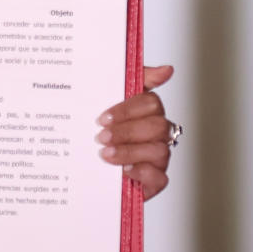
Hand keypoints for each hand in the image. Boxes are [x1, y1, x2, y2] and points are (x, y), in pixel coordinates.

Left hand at [96, 65, 176, 200]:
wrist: (85, 167)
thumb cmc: (103, 130)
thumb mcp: (109, 99)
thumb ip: (137, 79)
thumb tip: (167, 69)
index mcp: (148, 112)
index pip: (151, 103)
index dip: (127, 110)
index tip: (103, 117)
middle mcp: (157, 134)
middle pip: (157, 126)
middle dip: (126, 132)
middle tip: (101, 137)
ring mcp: (158, 158)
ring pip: (159, 151)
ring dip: (130, 152)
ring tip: (105, 154)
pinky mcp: (154, 182)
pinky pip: (160, 179)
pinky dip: (142, 174)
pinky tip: (124, 171)